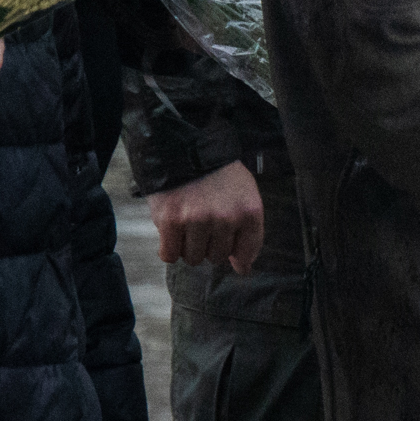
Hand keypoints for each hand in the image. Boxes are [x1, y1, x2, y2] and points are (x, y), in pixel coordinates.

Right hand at [148, 159, 265, 275]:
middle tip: (205, 227)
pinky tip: (174, 234)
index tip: (234, 258)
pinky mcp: (170, 221)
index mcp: (249, 211)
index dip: (239, 257)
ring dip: (190, 247)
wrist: (188, 152)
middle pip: (217, 257)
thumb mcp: (246, 196)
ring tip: (189, 227)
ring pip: (193, 258)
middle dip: (211, 246)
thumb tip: (243, 268)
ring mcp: (196, 220)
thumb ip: (248, 231)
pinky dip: (170, 249)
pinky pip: (170, 255)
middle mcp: (225, 218)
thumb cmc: (220, 177)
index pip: (248, 250)